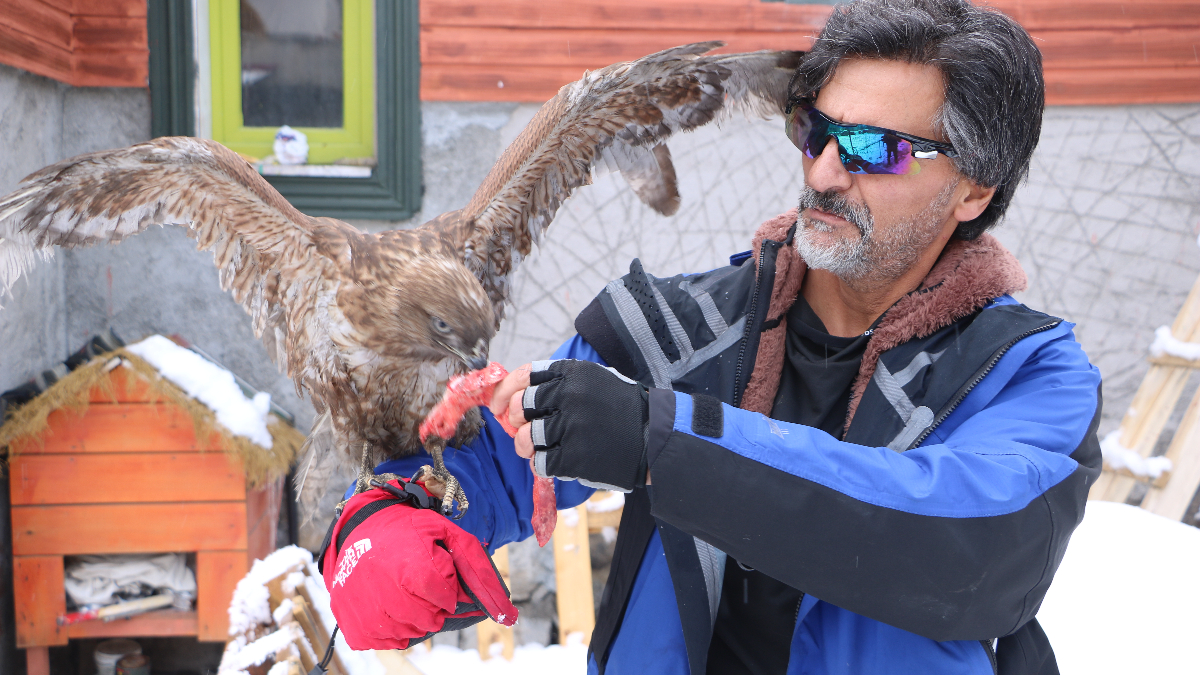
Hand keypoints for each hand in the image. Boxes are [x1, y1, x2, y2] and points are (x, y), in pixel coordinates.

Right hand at [322, 481, 517, 650]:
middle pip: (434, 620)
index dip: (444, 585)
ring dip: (413, 614)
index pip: (449, 601)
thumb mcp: (449, 535)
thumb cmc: (410, 531)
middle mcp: (393, 598)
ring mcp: (373, 617)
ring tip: (400, 587)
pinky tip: (385, 600)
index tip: (430, 568)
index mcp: (417, 573)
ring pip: (413, 633)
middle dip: (432, 601)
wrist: (359, 529)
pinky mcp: (358, 630)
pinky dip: (393, 626)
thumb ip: (478, 570)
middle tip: (416, 579)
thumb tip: (506, 611)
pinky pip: (390, 642)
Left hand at [491, 359, 648, 491]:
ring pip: (525, 438)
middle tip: (523, 429)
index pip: (523, 376)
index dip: (503, 391)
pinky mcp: (574, 457)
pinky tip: (553, 462)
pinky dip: (540, 464)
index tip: (497, 405)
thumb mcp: (594, 380)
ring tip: (537, 449)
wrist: (655, 437)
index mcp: (572, 374)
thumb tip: (514, 395)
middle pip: (519, 407)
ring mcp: (571, 427)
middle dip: (515, 421)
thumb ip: (558, 383)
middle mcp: (568, 396)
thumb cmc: (622, 408)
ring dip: (526, 446)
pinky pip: (539, 462)